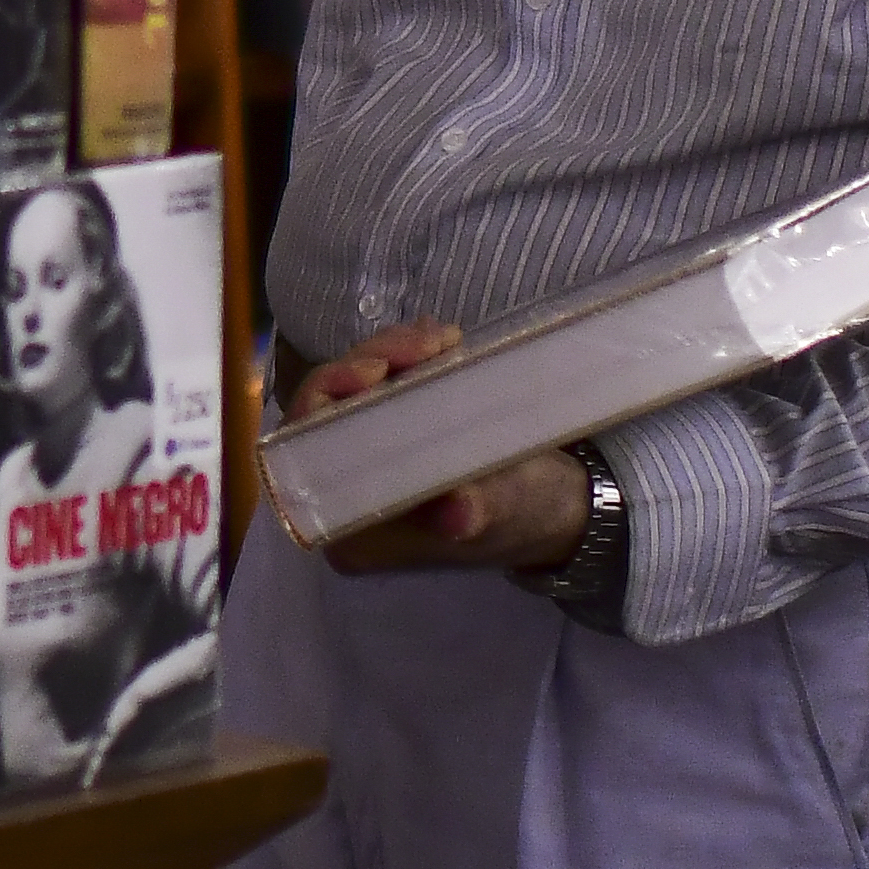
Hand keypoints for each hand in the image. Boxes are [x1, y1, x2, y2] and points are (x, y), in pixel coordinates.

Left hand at [281, 324, 586, 581]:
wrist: (559, 501)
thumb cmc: (528, 514)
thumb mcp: (507, 512)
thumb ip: (478, 512)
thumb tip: (457, 515)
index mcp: (355, 529)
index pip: (309, 459)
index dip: (326, 407)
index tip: (373, 372)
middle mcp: (349, 492)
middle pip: (326, 413)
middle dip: (367, 366)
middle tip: (422, 344)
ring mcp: (371, 454)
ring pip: (352, 389)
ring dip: (390, 353)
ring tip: (442, 339)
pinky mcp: (395, 423)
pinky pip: (381, 380)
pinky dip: (405, 352)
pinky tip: (438, 338)